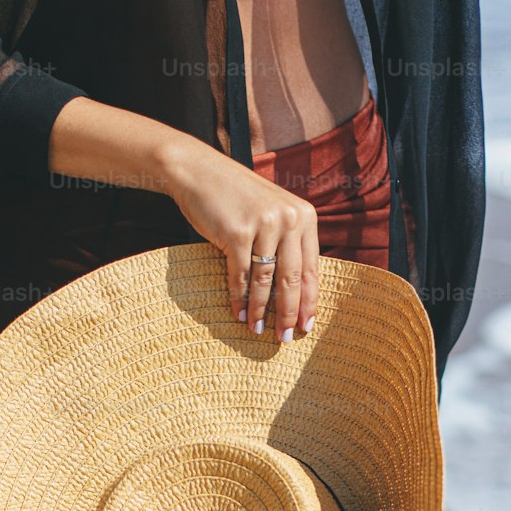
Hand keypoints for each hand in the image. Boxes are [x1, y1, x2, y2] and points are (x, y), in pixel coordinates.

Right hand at [163, 138, 319, 341]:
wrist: (199, 171)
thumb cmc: (236, 198)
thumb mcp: (271, 213)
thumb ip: (287, 242)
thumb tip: (296, 292)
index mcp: (304, 216)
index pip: (311, 268)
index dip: (309, 301)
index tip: (307, 326)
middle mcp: (288, 219)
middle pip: (292, 279)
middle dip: (289, 314)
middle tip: (286, 339)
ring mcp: (263, 225)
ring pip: (266, 281)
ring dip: (262, 311)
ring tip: (259, 332)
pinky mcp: (238, 233)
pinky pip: (241, 276)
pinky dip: (240, 299)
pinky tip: (240, 315)